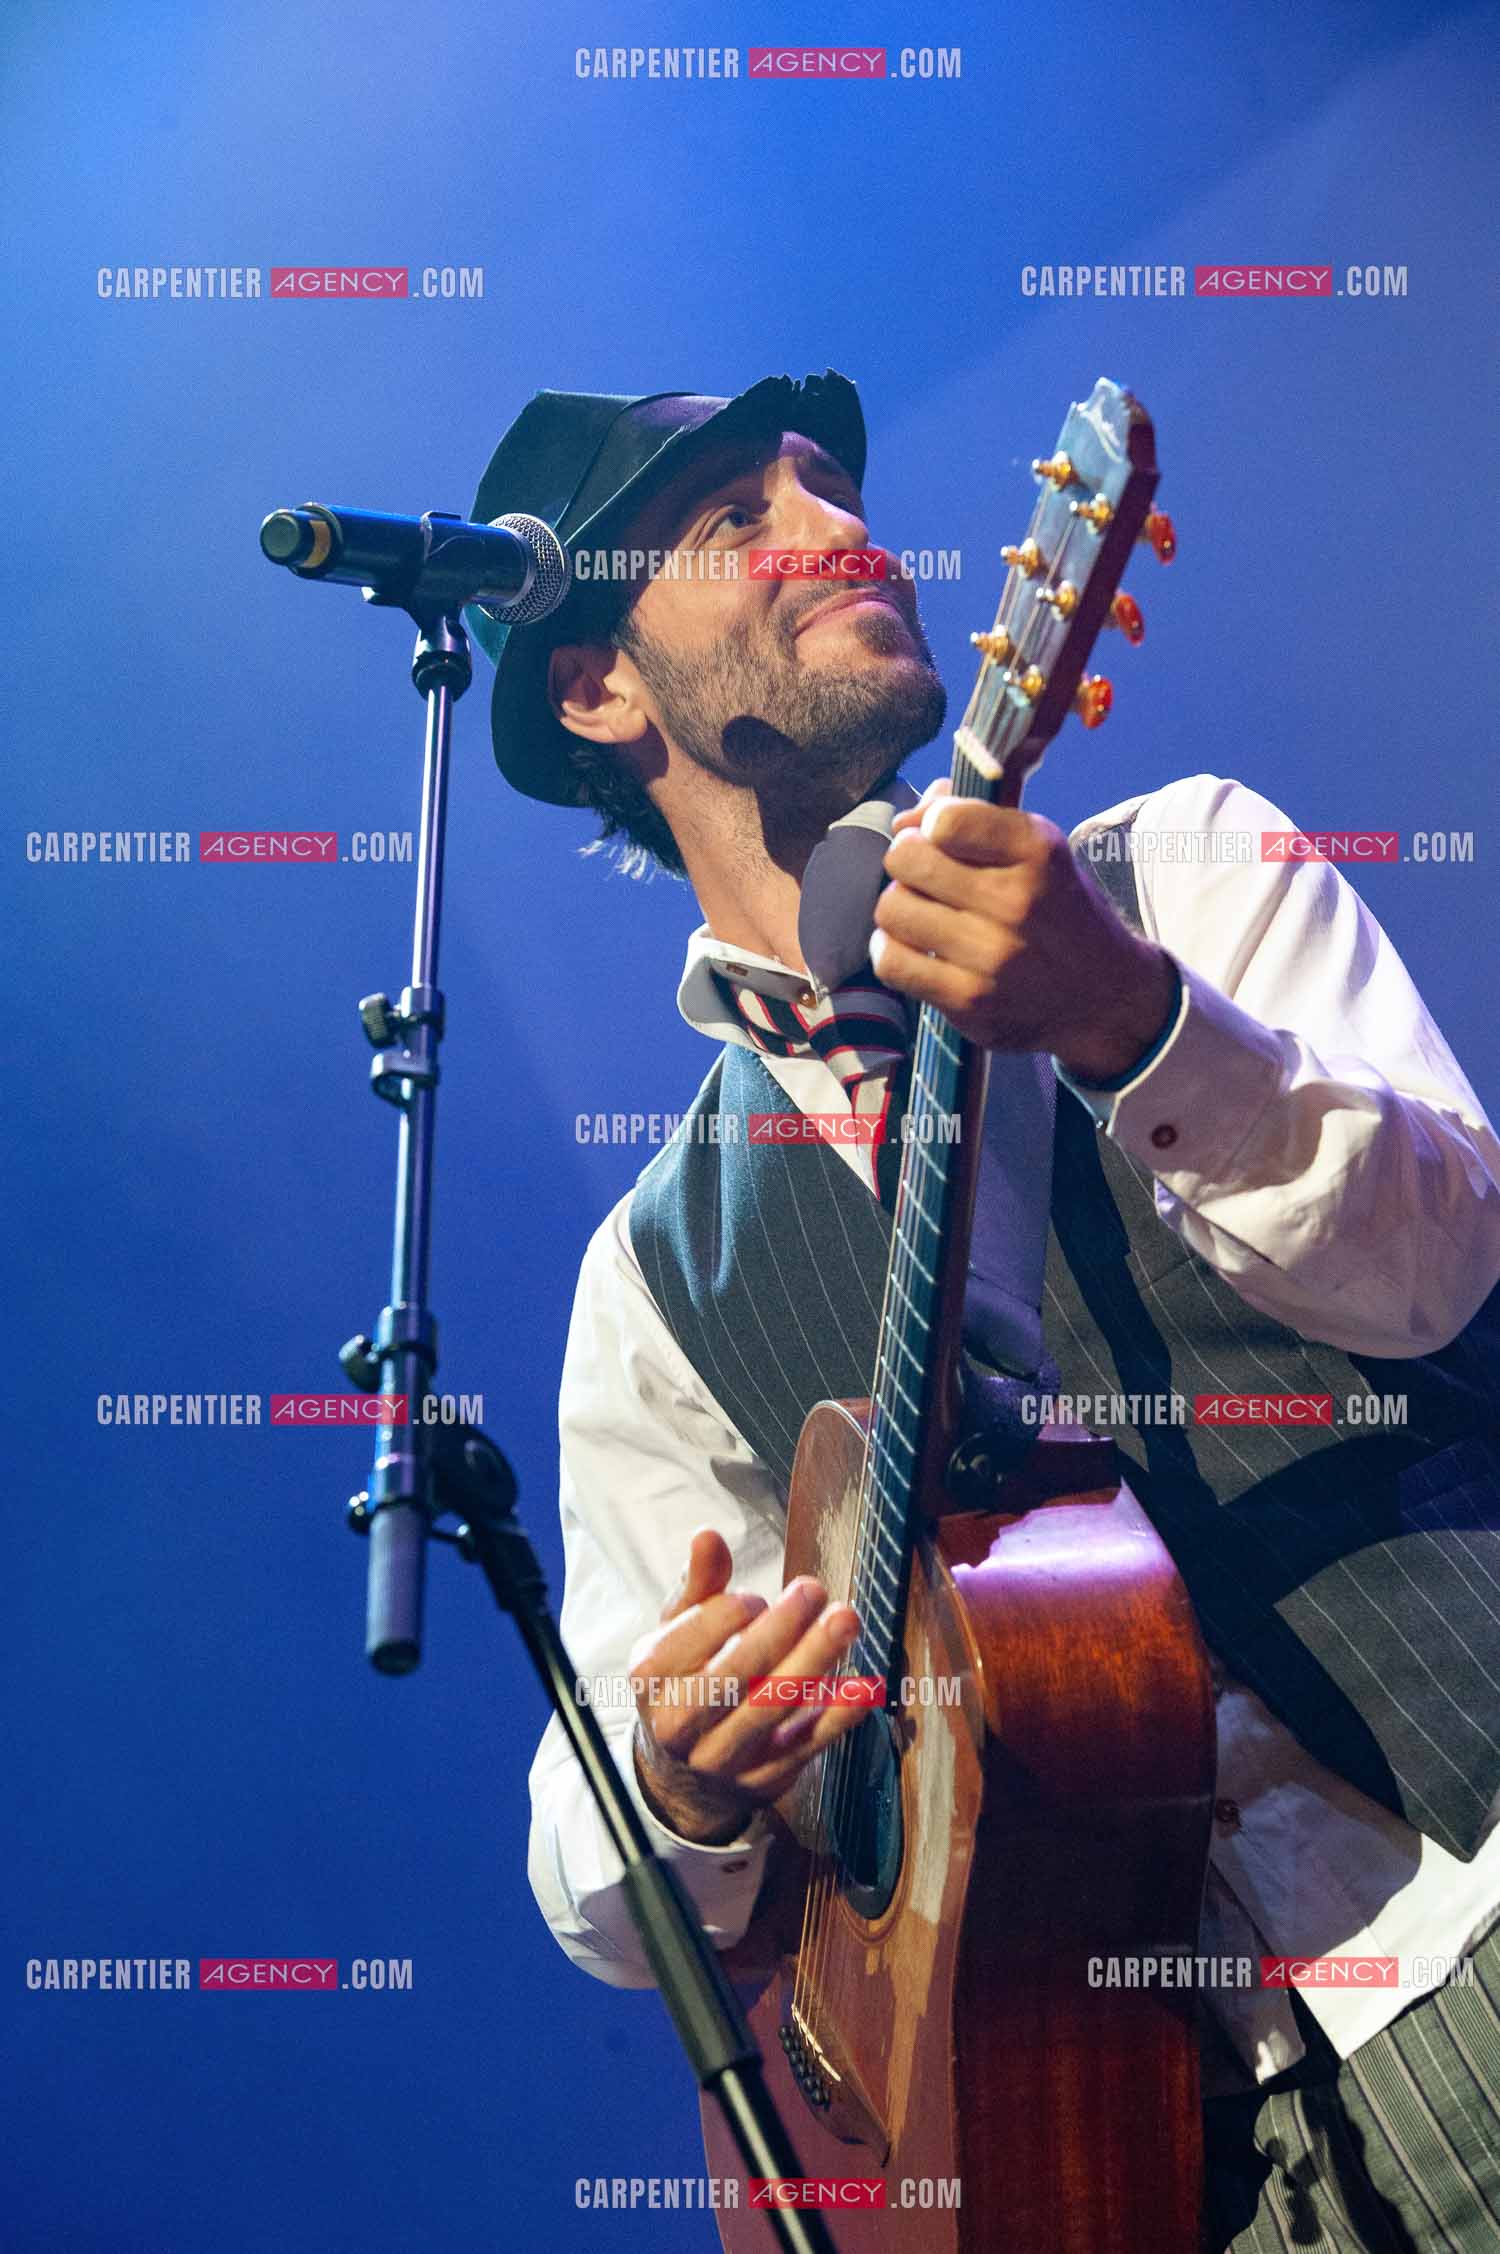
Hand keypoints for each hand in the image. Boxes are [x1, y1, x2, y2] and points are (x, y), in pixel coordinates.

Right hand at [629, 1528, 865, 1845]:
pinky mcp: (765, 1778)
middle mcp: (680, 1722)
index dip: (731, 1610)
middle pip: (733, 1673)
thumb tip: (707, 1534)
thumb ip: (699, 1584)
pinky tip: (865, 1685)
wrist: (682, 1777)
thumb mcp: (678, 1632)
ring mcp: (722, 1757)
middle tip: (813, 1590)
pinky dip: (837, 1715)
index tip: (755, 1599)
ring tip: (845, 1619)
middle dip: (778, 1628)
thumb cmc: (685, 1680)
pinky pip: (805, 1745)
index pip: (693, 1637)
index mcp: (652, 1676)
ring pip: (771, 1707)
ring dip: (813, 1661)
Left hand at [875, 778, 1178, 1080]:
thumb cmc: (1058, 912)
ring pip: (893, 909)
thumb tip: (903, 819)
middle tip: (925, 877)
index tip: (942, 839)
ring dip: (900, 908)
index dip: (930, 824)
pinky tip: (914, 949)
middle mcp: (1016, 901)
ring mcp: (991, 956)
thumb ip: (972, 817)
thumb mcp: (1037, 851)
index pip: (945, 820)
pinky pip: (891, 962)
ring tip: (924, 914)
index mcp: (1038, 850)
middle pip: (906, 859)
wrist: (1105, 997)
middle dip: (907, 862)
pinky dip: (891, 951)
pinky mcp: (969, 1002)